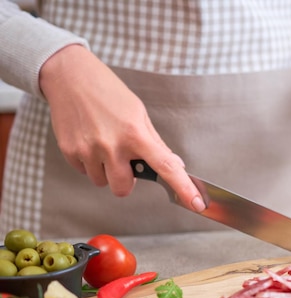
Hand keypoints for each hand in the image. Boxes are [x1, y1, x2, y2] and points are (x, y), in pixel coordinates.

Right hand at [38, 45, 205, 211]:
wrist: (70, 76)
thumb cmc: (108, 93)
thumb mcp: (138, 113)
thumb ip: (155, 142)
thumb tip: (174, 164)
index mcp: (136, 134)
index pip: (165, 167)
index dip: (183, 188)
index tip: (196, 203)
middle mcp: (112, 145)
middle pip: (123, 188)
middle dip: (125, 180)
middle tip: (124, 160)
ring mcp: (88, 149)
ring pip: (102, 182)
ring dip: (106, 170)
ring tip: (103, 144)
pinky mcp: (69, 151)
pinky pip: (84, 172)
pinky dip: (89, 162)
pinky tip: (89, 141)